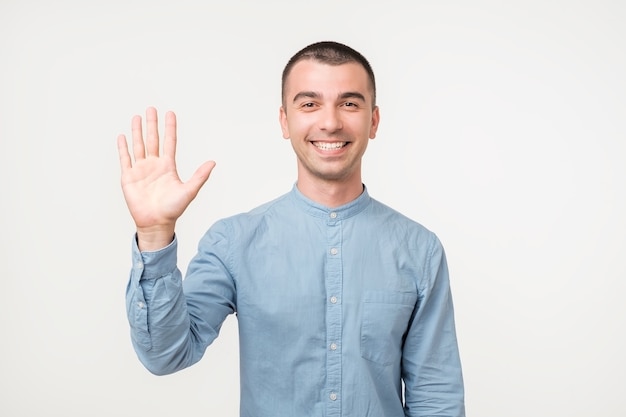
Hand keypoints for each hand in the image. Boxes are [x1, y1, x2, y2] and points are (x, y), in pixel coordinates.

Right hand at [117, 107, 215, 249]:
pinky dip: (123, 147)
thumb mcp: (189, 191)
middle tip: (152, 109)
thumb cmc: (173, 210)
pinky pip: (125, 159)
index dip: (170, 128)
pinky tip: (123, 136)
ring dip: (138, 131)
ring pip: (138, 146)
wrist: (156, 223)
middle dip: (152, 124)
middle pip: (153, 140)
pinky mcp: (128, 177)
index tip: (170, 113)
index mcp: (168, 167)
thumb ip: (200, 176)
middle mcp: (154, 165)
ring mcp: (140, 170)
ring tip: (137, 117)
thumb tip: (213, 163)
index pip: (169, 142)